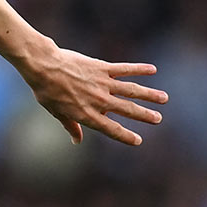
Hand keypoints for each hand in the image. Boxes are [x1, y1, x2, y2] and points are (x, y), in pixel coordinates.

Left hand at [25, 47, 166, 145]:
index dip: (125, 136)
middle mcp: (98, 101)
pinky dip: (138, 69)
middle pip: (126, 110)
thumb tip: (77, 141)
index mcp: (86, 114)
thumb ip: (70, 125)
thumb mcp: (55, 111)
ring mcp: (101, 84)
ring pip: (131, 90)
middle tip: (158, 119)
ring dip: (149, 94)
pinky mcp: (101, 68)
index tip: (138, 140)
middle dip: (144, 115)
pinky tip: (152, 70)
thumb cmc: (46, 90)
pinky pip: (124, 69)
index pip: (111, 129)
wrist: (42, 65)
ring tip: (164, 98)